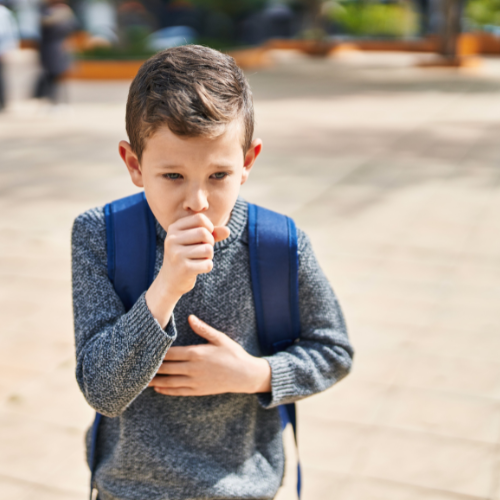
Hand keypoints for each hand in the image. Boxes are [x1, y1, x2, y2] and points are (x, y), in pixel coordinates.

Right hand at [146, 214, 229, 326]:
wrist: (170, 281)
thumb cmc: (185, 256)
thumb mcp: (195, 241)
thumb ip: (212, 234)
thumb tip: (228, 231)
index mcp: (173, 228)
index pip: (200, 218)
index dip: (209, 227)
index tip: (205, 237)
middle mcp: (172, 239)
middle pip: (204, 232)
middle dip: (210, 242)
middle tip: (204, 250)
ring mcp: (177, 254)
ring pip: (208, 249)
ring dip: (209, 256)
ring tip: (200, 259)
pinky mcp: (184, 269)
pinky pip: (207, 264)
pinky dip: (207, 266)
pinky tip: (198, 269)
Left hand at [149, 315, 271, 395]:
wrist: (245, 375)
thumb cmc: (233, 354)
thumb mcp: (220, 338)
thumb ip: (203, 329)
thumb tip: (190, 317)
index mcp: (197, 353)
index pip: (171, 353)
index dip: (157, 353)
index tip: (144, 350)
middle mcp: (193, 369)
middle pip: (166, 368)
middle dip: (151, 367)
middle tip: (135, 367)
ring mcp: (195, 381)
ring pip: (170, 382)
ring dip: (155, 381)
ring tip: (141, 380)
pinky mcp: (198, 390)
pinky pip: (178, 391)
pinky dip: (167, 390)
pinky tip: (158, 388)